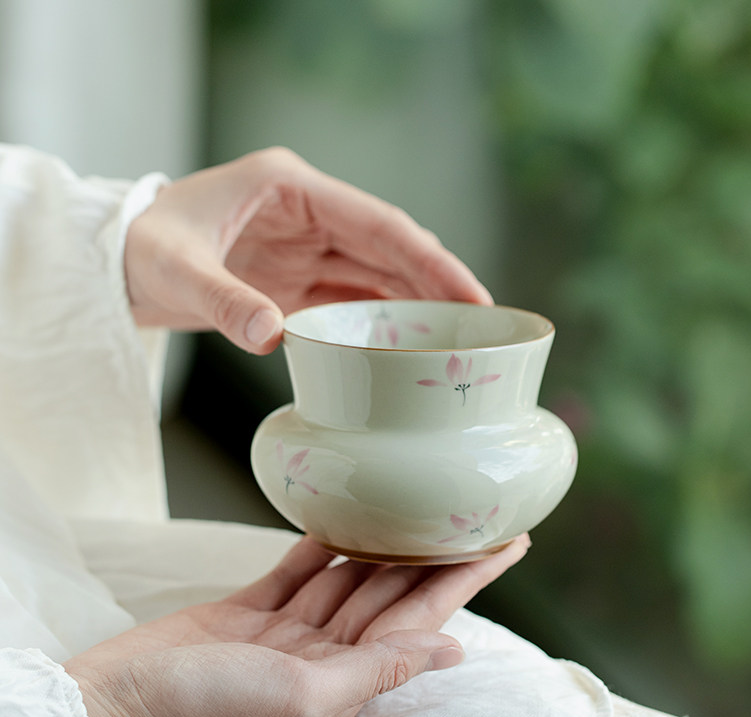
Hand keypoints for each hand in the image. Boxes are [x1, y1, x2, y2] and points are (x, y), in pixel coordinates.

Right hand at [65, 534, 528, 716]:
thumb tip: (452, 650)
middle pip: (395, 590)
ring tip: (419, 506)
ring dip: (385, 542)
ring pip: (351, 575)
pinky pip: (300, 569)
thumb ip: (379, 667)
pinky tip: (346, 518)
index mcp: (348, 677)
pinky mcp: (252, 608)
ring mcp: (289, 630)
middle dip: (436, 552)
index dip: (468, 577)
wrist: (120, 700)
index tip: (507, 543)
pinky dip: (322, 545)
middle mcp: (327, 653)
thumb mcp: (304, 694)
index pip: (424, 616)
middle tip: (475, 511)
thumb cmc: (207, 707)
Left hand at [124, 147, 491, 353]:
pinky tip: (409, 346)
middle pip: (392, 249)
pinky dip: (384, 321)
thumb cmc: (140, 249)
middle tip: (483, 326)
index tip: (472, 294)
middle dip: (439, 285)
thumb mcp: (174, 268)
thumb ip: (224, 299)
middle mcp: (309, 212)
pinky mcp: (298, 279)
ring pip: (380, 275)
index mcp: (290, 187)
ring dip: (418, 306)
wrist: (117, 264)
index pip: (379, 223)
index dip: (431, 259)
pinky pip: (354, 299)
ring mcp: (306, 246)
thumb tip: (275, 336)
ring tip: (458, 341)